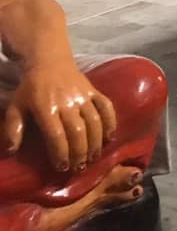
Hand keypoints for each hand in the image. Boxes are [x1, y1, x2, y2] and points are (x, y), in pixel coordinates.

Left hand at [2, 62, 116, 171]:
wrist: (49, 61)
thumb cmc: (31, 89)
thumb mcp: (15, 107)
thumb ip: (13, 129)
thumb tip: (11, 152)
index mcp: (46, 107)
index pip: (56, 135)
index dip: (61, 153)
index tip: (62, 167)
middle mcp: (67, 102)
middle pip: (78, 131)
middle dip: (80, 153)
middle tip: (79, 168)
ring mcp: (83, 96)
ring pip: (95, 122)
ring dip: (95, 143)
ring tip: (92, 159)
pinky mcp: (94, 91)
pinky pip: (107, 107)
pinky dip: (111, 123)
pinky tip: (110, 138)